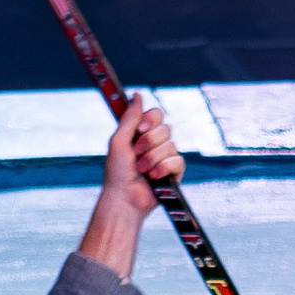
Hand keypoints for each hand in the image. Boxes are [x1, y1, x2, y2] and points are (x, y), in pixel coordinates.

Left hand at [103, 93, 184, 216]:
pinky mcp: (174, 172)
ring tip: (141, 170)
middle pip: (166, 128)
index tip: (140, 129)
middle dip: (149, 142)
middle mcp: (155, 143)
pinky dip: (163, 169)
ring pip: (171, 146)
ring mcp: (166, 157)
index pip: (157, 114)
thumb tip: (138, 95)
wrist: (124, 199)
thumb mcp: (119, 142)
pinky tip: (153, 178)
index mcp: (141, 134)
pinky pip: (178, 161)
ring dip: (152, 159)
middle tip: (136, 154)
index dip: (151, 120)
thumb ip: (129, 118)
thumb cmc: (116, 173)